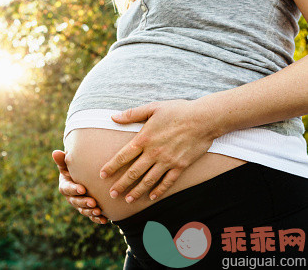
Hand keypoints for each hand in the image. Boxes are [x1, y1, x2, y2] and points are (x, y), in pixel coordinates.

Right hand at [52, 150, 108, 223]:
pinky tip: (104, 220)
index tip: (82, 189)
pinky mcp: (88, 210)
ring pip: (83, 210)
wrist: (83, 176)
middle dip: (84, 203)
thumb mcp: (67, 164)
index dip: (74, 189)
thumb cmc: (74, 168)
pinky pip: (91, 217)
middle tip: (93, 202)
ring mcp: (79, 205)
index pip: (68, 189)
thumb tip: (55, 152)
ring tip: (98, 211)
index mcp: (65, 186)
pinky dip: (97, 219)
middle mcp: (71, 197)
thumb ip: (62, 160)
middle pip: (76, 202)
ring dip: (90, 212)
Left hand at [99, 99, 219, 203]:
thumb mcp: (153, 107)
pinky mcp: (180, 166)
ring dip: (137, 191)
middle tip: (112, 194)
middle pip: (133, 172)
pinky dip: (159, 190)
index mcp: (144, 139)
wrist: (204, 119)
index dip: (111, 167)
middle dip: (121, 184)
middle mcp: (153, 153)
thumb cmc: (178, 110)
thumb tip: (113, 117)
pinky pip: (167, 182)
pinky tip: (152, 197)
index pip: (122, 156)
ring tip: (128, 199)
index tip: (102, 175)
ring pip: (148, 180)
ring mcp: (167, 161)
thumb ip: (132, 114)